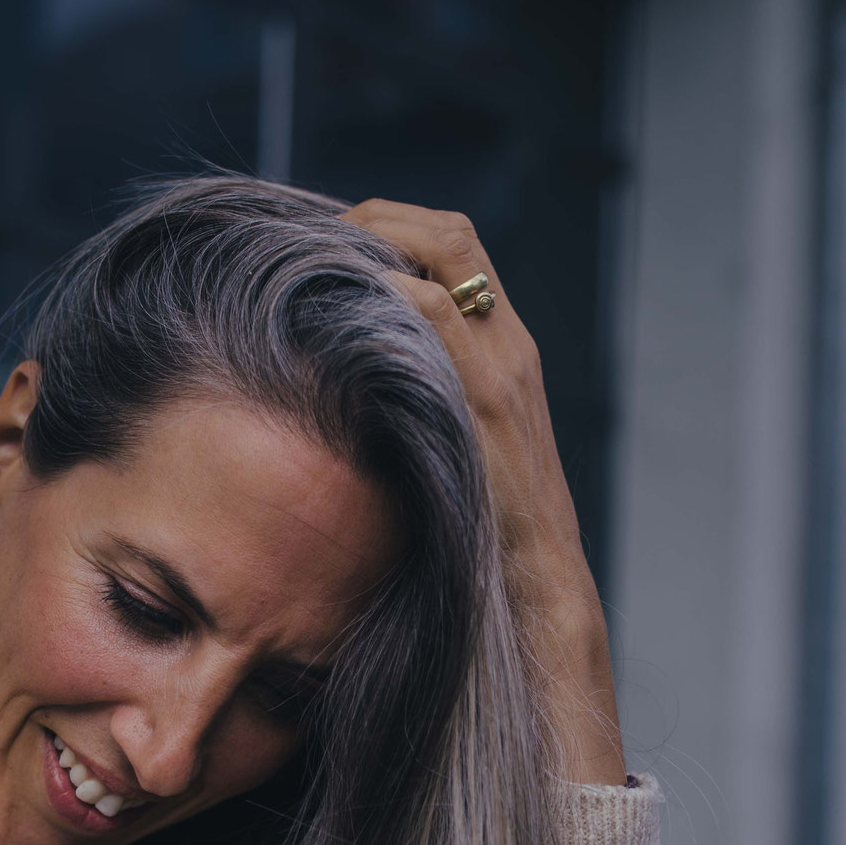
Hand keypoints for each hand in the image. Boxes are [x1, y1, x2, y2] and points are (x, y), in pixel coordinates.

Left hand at [343, 198, 625, 785]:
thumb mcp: (443, 478)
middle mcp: (510, 355)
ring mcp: (507, 379)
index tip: (314, 246)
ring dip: (373, 240)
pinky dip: (388, 294)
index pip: (450, 252)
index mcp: (500, 365)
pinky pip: (442, 323)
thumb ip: (410, 433)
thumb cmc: (485, 565)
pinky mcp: (492, 413)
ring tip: (306, 255)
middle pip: (448, 233)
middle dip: (372, 218)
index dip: (383, 230)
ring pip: (448, 258)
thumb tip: (334, 411)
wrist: (545, 625)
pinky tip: (334, 301)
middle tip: (300, 237)